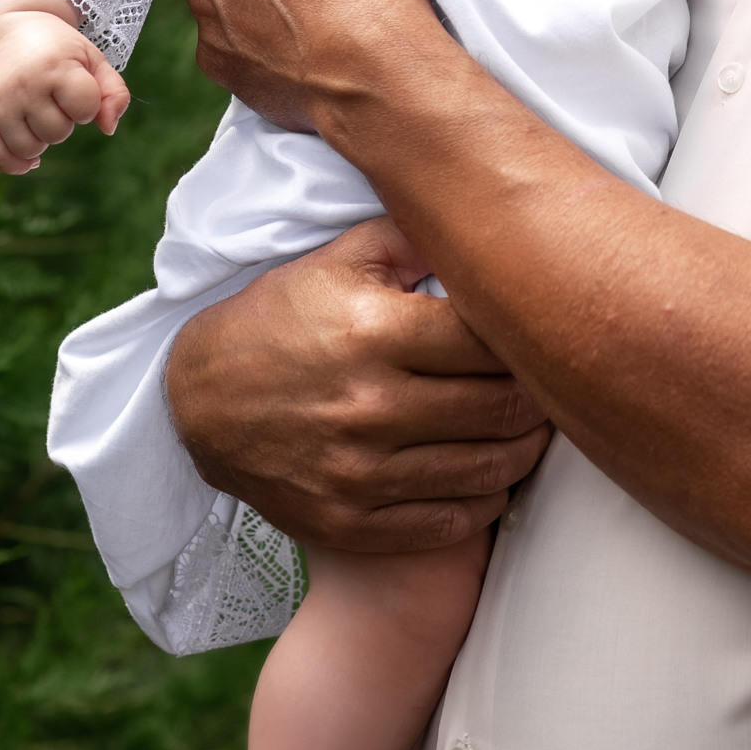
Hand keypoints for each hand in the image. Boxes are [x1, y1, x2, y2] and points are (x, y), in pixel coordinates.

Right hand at [0, 11, 128, 173]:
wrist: (8, 31)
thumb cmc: (58, 51)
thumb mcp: (92, 60)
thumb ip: (114, 93)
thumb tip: (108, 129)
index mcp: (54, 66)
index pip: (86, 109)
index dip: (87, 104)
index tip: (76, 86)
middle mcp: (22, 84)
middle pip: (57, 133)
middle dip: (63, 121)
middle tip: (51, 97)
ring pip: (29, 149)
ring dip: (40, 139)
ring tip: (36, 113)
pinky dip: (15, 164)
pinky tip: (29, 158)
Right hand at [164, 218, 548, 552]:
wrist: (198, 402)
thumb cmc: (279, 319)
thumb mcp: (336, 260)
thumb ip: (412, 237)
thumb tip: (485, 224)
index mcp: (374, 333)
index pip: (491, 341)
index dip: (527, 336)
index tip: (538, 332)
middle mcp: (369, 407)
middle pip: (502, 409)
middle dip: (541, 396)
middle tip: (552, 383)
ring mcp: (358, 474)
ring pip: (488, 471)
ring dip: (526, 451)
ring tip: (532, 428)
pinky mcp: (349, 523)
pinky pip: (449, 525)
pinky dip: (486, 501)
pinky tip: (492, 475)